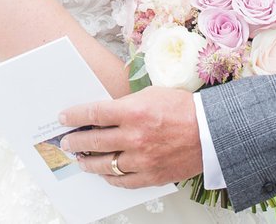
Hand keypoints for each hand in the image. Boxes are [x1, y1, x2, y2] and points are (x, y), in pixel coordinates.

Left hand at [58, 87, 203, 187]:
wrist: (211, 132)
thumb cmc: (184, 109)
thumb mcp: (152, 94)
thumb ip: (126, 104)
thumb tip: (104, 113)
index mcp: (134, 111)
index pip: (94, 114)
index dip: (74, 116)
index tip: (64, 118)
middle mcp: (135, 136)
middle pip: (94, 140)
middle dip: (75, 141)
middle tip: (66, 142)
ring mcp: (142, 159)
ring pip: (105, 164)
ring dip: (88, 162)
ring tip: (80, 160)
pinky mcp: (151, 176)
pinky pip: (123, 181)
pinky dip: (110, 177)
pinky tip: (104, 173)